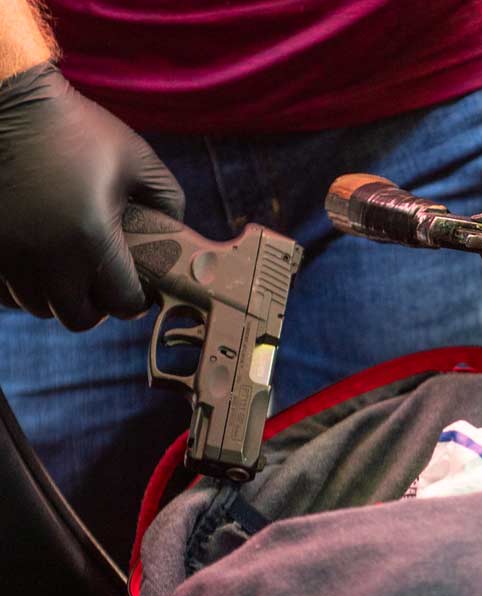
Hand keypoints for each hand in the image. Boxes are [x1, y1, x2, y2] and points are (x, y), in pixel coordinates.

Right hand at [0, 63, 183, 330]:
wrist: (6, 102)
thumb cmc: (77, 129)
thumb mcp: (138, 159)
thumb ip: (168, 201)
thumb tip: (176, 235)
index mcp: (91, 238)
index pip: (121, 303)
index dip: (135, 300)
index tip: (138, 285)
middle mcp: (46, 255)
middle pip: (77, 318)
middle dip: (97, 306)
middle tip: (104, 282)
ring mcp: (8, 254)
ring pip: (39, 307)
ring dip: (59, 296)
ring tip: (71, 269)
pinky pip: (6, 293)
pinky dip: (25, 287)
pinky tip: (39, 261)